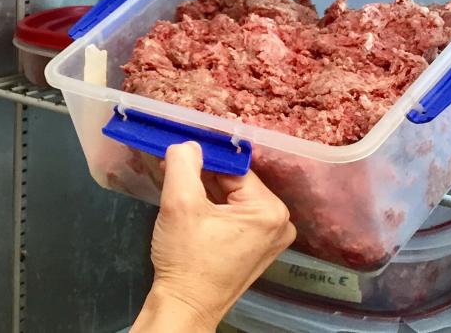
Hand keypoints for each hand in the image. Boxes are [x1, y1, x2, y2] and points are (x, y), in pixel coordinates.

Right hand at [132, 142, 295, 331]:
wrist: (184, 306)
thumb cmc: (186, 259)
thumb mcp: (179, 203)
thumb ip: (184, 163)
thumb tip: (188, 143)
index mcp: (270, 211)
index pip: (234, 168)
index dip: (204, 159)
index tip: (178, 154)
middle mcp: (279, 223)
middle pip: (234, 183)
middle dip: (202, 175)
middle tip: (172, 171)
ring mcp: (268, 238)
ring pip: (231, 198)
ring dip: (204, 191)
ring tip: (175, 188)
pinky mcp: (253, 248)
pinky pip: (232, 216)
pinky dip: (210, 209)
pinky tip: (188, 208)